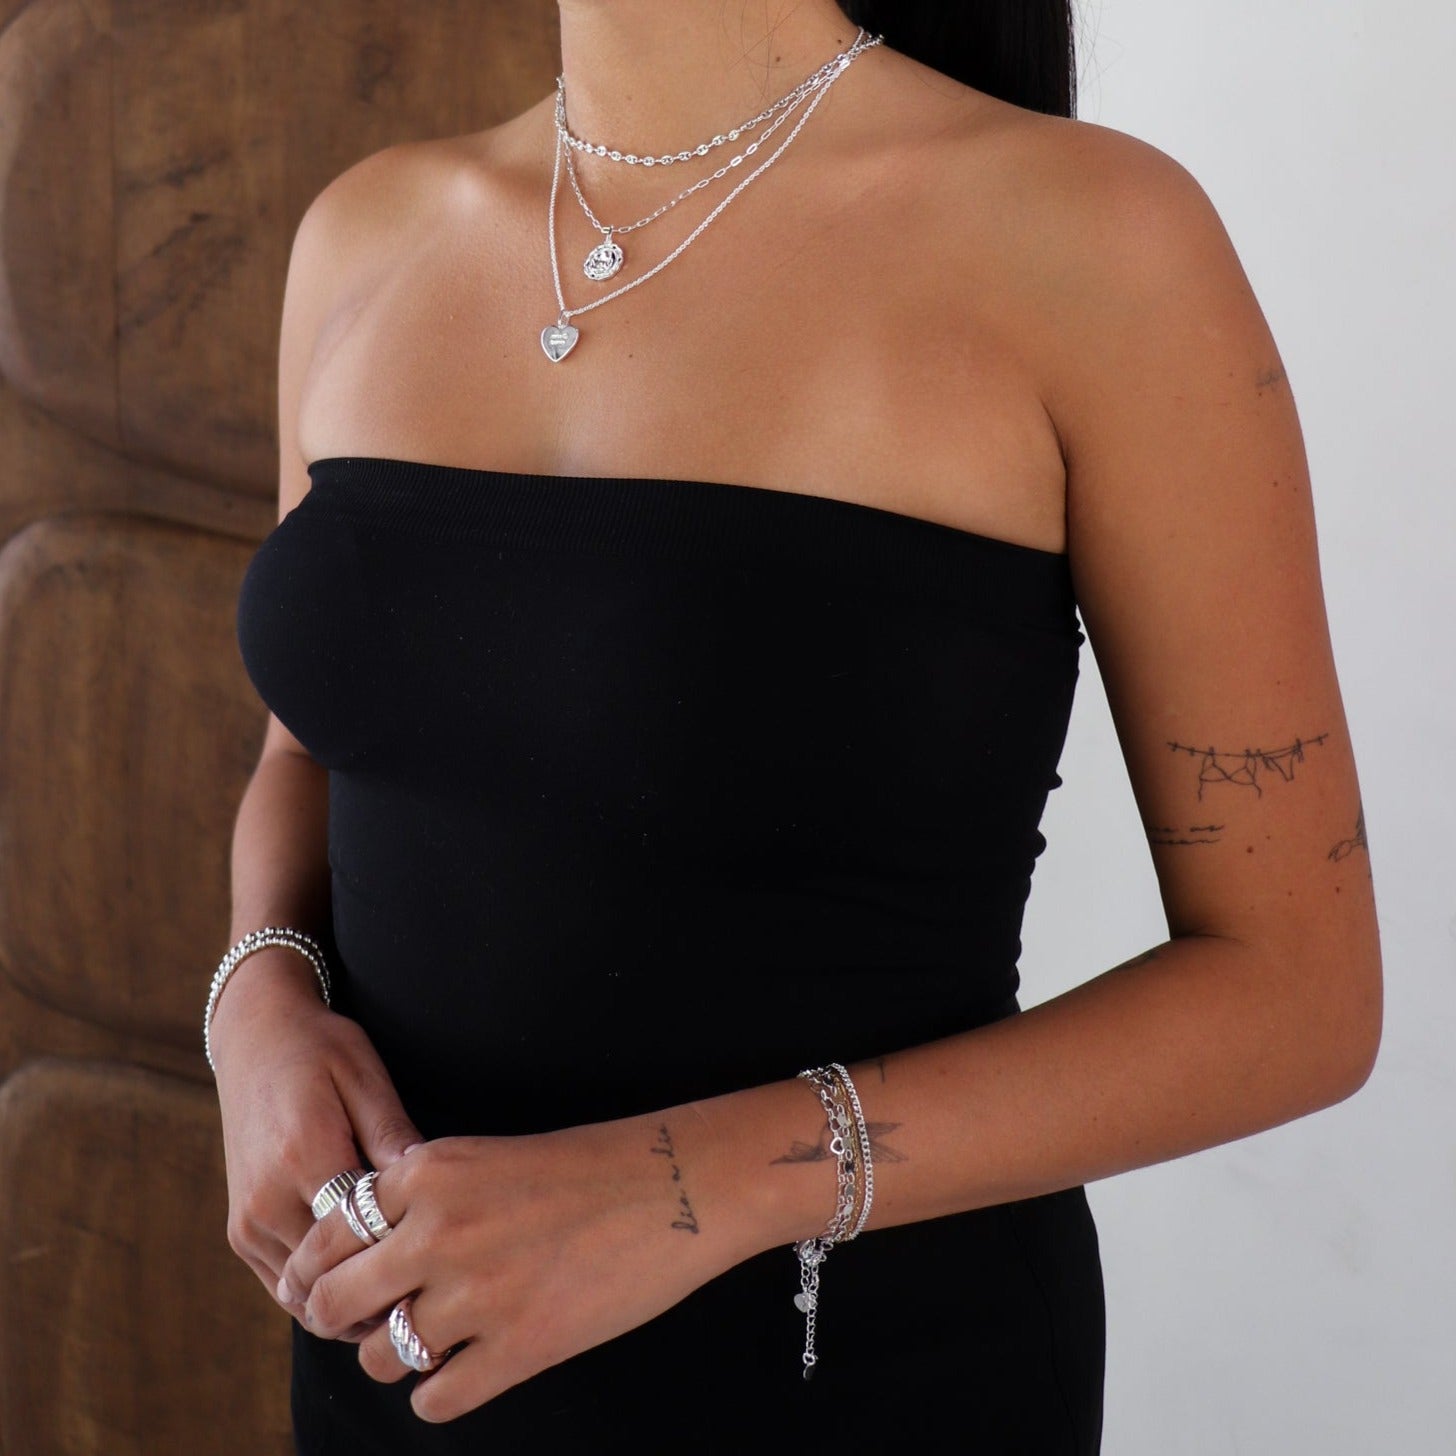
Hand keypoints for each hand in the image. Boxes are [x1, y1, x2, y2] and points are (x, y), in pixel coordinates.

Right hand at [211, 948, 424, 1335]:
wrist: (255, 1040)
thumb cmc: (322, 1051)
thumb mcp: (367, 1079)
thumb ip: (394, 1138)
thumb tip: (434, 1188)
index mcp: (303, 1157)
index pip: (362, 1237)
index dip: (407, 1260)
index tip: (451, 1271)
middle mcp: (266, 1202)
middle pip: (334, 1279)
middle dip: (383, 1293)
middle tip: (438, 1298)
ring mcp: (247, 1224)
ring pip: (306, 1296)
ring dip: (353, 1301)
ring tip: (409, 1296)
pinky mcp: (240, 1233)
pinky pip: (284, 1286)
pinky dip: (325, 1293)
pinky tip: (370, 1281)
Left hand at [276, 1118, 742, 1423]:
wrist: (675, 1185)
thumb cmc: (588, 1167)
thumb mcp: (484, 1159)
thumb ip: (420, 1199)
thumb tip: (364, 1260)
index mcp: (427, 1173)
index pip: (327, 1236)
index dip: (317, 1269)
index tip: (326, 1286)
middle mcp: (438, 1231)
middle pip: (334, 1302)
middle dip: (339, 1321)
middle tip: (363, 1325)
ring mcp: (476, 1294)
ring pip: (380, 1358)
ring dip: (394, 1358)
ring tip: (430, 1343)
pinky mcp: (519, 1347)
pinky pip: (436, 1399)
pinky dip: (439, 1394)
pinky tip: (464, 1370)